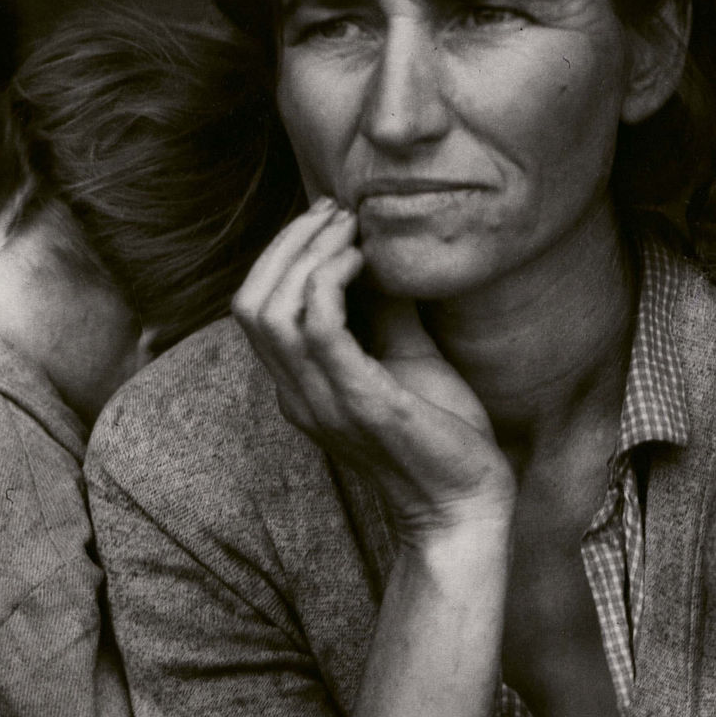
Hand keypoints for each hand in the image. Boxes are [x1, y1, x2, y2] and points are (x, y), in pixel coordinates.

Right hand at [233, 199, 513, 540]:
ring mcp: (322, 401)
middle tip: (335, 212)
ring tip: (349, 228)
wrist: (466, 504)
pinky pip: (318, 329)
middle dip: (287, 244)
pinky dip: (331, 281)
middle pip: (249, 303)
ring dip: (307, 254)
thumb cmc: (440, 435)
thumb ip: (385, 312)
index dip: (280, 255)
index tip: (328, 219)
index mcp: (300, 387)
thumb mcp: (406, 359)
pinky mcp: (359, 402)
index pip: (254, 309)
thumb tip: (383, 253)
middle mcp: (298, 396)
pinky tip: (364, 261)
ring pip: (271, 310)